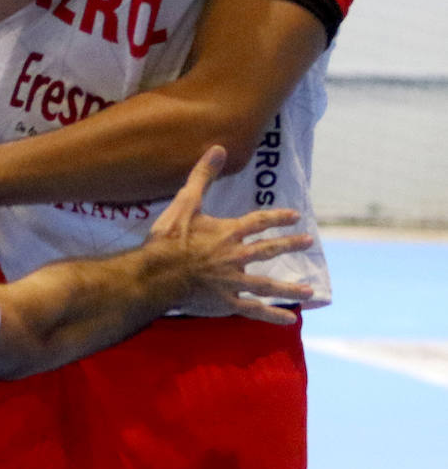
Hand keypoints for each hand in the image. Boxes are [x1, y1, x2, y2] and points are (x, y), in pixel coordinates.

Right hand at [145, 146, 313, 323]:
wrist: (157, 274)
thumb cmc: (169, 238)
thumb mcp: (185, 201)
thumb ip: (203, 175)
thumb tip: (219, 148)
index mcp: (228, 232)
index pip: (259, 222)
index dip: (278, 217)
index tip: (296, 215)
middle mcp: (236, 256)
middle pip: (268, 250)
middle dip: (290, 245)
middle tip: (309, 242)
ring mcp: (233, 281)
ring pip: (268, 284)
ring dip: (290, 287)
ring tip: (310, 290)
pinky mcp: (225, 302)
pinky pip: (253, 310)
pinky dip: (272, 315)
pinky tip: (288, 320)